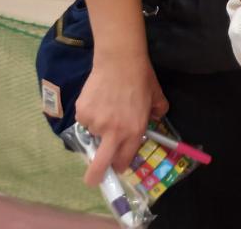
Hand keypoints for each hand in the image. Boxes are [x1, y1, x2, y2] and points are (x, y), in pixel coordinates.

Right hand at [75, 51, 167, 186]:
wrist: (120, 60)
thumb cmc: (141, 78)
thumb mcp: (157, 97)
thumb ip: (158, 112)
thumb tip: (155, 119)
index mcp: (133, 132)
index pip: (124, 160)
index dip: (120, 164)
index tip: (117, 164)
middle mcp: (113, 132)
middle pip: (99, 166)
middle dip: (95, 176)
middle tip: (93, 179)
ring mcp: (95, 123)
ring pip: (93, 134)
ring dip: (98, 127)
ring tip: (107, 106)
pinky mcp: (82, 113)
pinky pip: (85, 120)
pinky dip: (90, 113)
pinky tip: (98, 98)